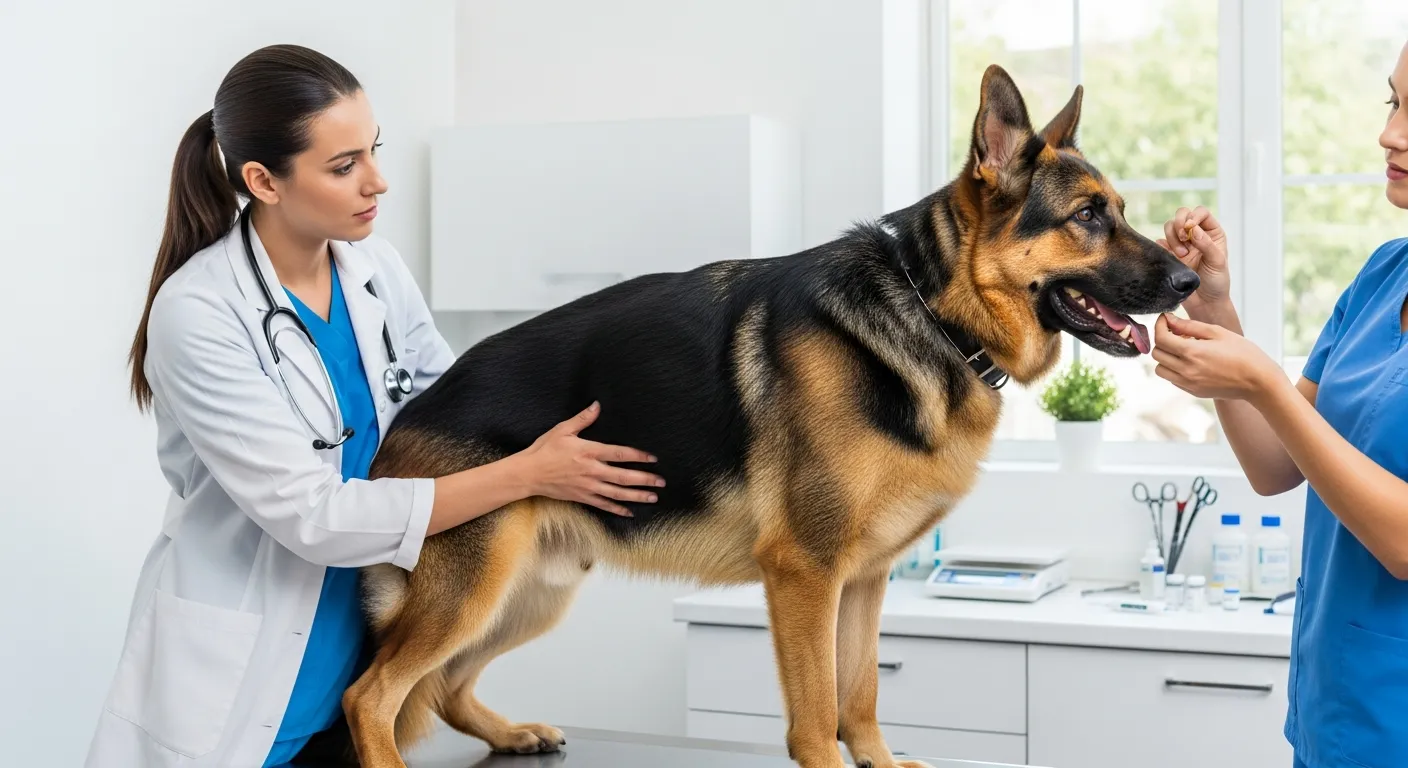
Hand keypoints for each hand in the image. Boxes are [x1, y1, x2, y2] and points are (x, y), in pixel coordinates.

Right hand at [515, 401, 664, 516]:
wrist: (528, 473)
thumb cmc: (544, 450)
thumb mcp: (563, 430)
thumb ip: (583, 419)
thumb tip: (597, 405)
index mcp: (589, 452)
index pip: (619, 454)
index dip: (638, 456)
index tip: (653, 458)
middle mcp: (591, 471)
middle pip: (623, 477)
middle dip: (645, 479)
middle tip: (661, 482)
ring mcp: (588, 486)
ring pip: (617, 493)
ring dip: (637, 496)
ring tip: (653, 498)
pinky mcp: (582, 497)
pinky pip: (603, 505)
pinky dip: (617, 509)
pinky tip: (630, 512)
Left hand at [1152, 314, 1283, 402]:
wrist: (1259, 382)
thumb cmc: (1243, 354)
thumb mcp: (1218, 333)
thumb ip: (1190, 326)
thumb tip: (1169, 320)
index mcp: (1191, 353)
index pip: (1160, 338)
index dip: (1159, 325)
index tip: (1165, 319)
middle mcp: (1185, 370)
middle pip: (1157, 354)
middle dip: (1162, 340)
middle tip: (1177, 333)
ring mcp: (1188, 383)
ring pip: (1161, 369)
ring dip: (1166, 357)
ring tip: (1184, 349)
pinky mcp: (1193, 391)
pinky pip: (1172, 379)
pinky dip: (1175, 369)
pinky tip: (1192, 361)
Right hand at [1157, 206, 1229, 317]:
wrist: (1204, 302)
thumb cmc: (1216, 282)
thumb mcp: (1217, 262)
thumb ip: (1207, 244)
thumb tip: (1193, 228)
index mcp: (1211, 233)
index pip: (1200, 212)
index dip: (1193, 216)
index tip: (1190, 228)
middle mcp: (1196, 235)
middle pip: (1182, 214)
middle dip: (1179, 225)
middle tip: (1184, 240)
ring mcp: (1181, 244)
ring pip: (1169, 227)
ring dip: (1172, 238)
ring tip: (1181, 255)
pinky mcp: (1168, 254)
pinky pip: (1159, 243)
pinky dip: (1162, 248)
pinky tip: (1171, 259)